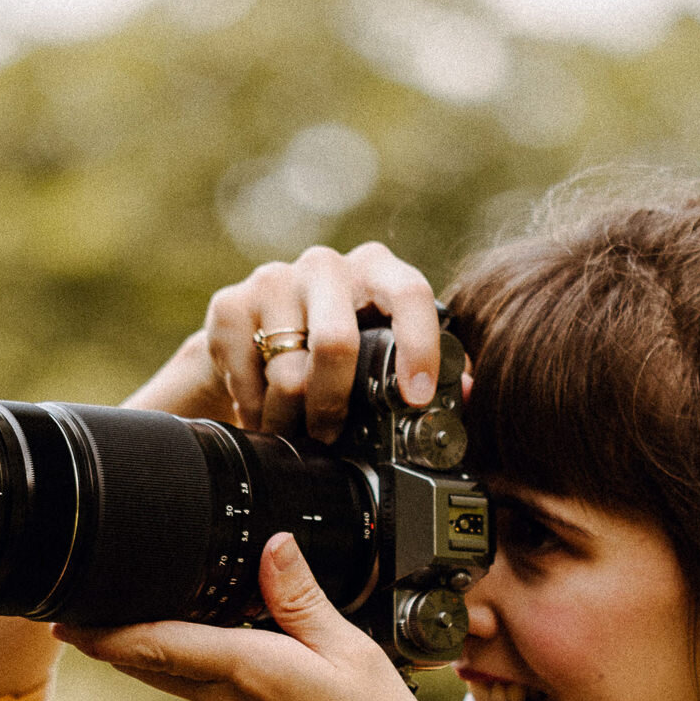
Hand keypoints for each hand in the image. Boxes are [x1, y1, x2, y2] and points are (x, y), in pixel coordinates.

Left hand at [54, 534, 442, 700]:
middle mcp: (225, 699)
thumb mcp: (353, 653)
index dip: (99, 626)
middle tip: (80, 602)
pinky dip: (201, 664)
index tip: (60, 611)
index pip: (149, 641)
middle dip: (109, 632)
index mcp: (243, 668)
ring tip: (146, 608)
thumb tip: (275, 547)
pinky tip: (228, 646)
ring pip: (174, 674)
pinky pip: (209, 691)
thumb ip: (304, 598)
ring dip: (153, 645)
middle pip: (146, 658)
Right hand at [122, 243, 443, 441]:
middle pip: (336, 343)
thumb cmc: (341, 352)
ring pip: (289, 372)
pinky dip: (256, 408)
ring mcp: (274, 279)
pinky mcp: (228, 303)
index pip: (409, 293)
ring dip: (293, 417)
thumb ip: (435, 373)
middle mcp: (327, 266)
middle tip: (333, 435)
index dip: (418, 346)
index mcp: (378, 271)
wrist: (257, 339)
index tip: (416, 396)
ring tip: (297, 428)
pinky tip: (263, 406)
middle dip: (336, 405)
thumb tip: (470, 396)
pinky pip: (248, 378)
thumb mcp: (388, 355)